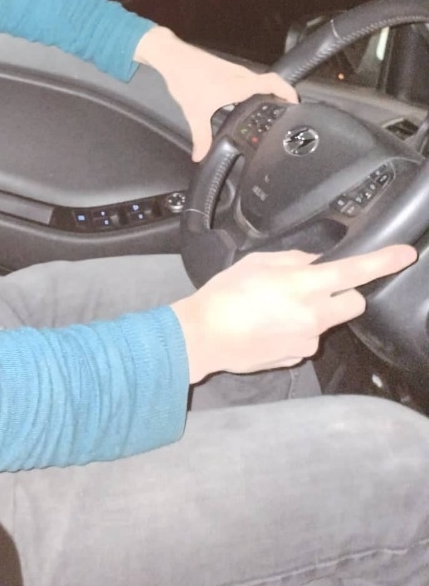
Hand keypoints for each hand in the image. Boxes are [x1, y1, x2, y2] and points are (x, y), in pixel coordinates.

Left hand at [133, 26, 297, 160]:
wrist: (171, 57)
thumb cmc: (185, 80)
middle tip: (285, 114)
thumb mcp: (194, 113)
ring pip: (257, 81)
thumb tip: (200, 156)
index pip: (272, 82)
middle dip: (280, 96)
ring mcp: (233, 69)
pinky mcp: (225, 69)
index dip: (288, 91)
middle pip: (269, 83)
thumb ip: (201, 137)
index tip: (296, 104)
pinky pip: (246, 79)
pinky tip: (244, 103)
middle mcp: (240, 74)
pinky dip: (252, 89)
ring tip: (268, 111)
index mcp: (238, 84)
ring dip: (266, 92)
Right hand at [171, 246, 417, 383]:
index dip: (384, 261)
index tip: (405, 254)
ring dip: (313, 312)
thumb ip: (293, 260)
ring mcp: (308, 340)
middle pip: (354, 303)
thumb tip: (314, 264)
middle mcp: (314, 315)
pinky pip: (307, 338)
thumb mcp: (258, 262)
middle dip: (344, 293)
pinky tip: (268, 326)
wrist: (205, 335)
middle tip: (315, 287)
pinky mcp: (298, 357)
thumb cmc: (226, 294)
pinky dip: (295, 331)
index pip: (355, 271)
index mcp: (304, 285)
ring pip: (328, 321)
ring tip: (274, 309)